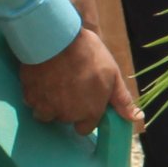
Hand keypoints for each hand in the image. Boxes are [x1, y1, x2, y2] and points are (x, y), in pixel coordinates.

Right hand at [17, 23, 139, 132]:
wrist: (57, 38)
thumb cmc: (89, 55)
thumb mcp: (113, 75)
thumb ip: (122, 101)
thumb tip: (137, 118)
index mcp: (89, 113)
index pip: (85, 128)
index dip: (85, 115)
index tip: (84, 100)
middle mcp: (67, 115)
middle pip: (66, 119)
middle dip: (68, 107)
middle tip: (71, 84)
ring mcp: (46, 107)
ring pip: (46, 113)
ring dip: (50, 103)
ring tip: (55, 82)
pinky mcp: (29, 97)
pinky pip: (32, 102)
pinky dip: (36, 93)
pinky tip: (43, 77)